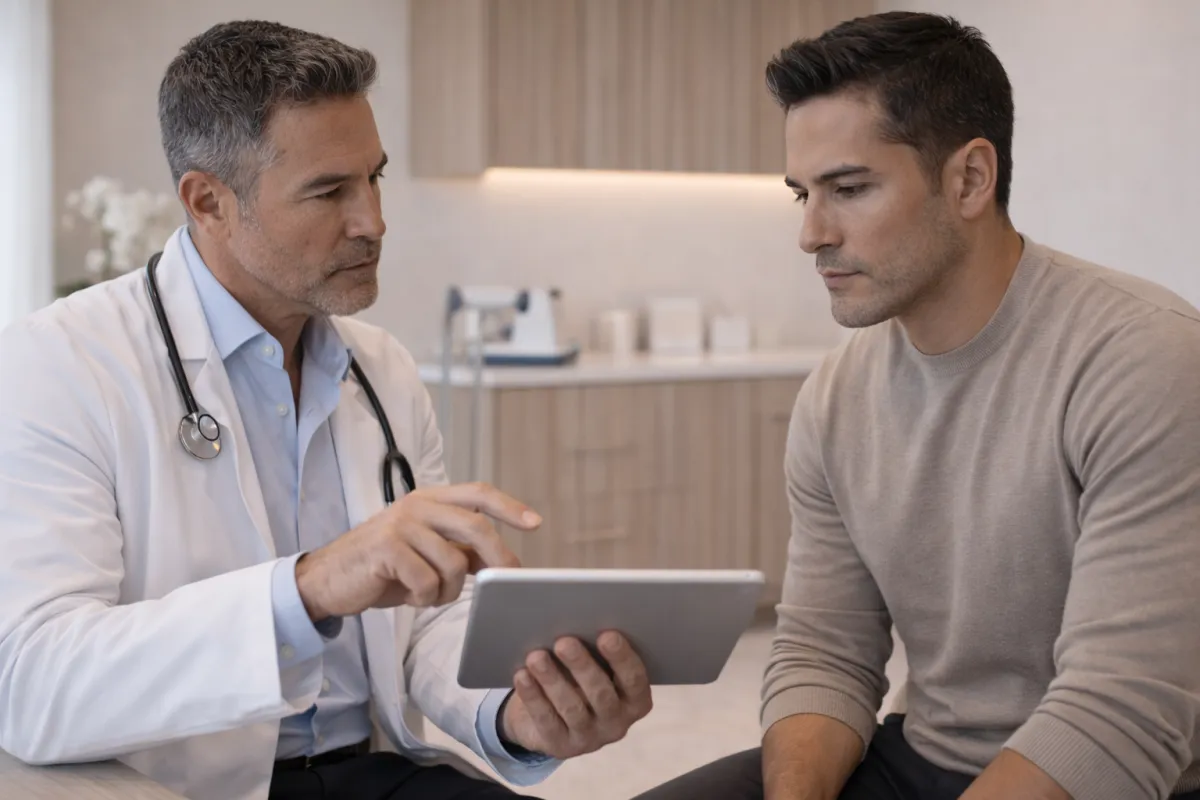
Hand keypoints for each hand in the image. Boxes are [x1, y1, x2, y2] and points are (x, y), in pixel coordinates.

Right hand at [295, 482, 540, 620]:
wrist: (327, 580)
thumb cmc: (381, 568)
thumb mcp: (425, 554)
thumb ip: (459, 550)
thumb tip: (501, 560)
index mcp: (428, 500)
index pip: (478, 494)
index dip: (509, 507)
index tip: (535, 523)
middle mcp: (416, 505)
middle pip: (476, 527)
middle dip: (498, 558)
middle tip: (508, 580)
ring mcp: (401, 525)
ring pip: (454, 563)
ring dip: (447, 590)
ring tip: (426, 593)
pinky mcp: (387, 549)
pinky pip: (428, 582)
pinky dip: (425, 598)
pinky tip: (408, 596)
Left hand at [499, 631, 652, 758]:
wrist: (554, 716)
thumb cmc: (582, 678)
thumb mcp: (597, 667)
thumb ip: (597, 651)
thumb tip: (582, 617)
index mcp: (635, 700)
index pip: (635, 680)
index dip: (622, 658)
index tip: (607, 634)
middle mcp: (617, 723)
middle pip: (601, 694)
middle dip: (582, 666)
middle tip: (564, 642)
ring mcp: (590, 739)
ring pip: (571, 708)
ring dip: (552, 680)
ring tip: (536, 657)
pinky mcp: (561, 747)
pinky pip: (546, 721)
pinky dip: (533, 697)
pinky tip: (522, 675)